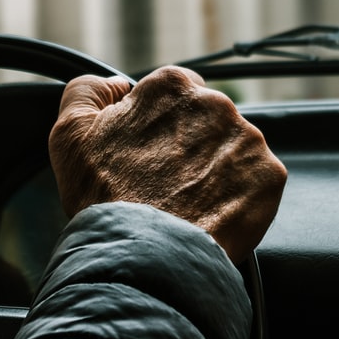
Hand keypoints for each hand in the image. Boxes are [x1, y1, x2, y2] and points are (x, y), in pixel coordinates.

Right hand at [49, 65, 286, 263]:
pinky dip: (237, 198)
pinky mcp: (268, 177)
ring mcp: (247, 141)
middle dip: (190, 147)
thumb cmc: (106, 198)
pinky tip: (211, 214)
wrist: (145, 255)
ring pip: (232, 151)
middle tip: (165, 184)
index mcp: (172, 87)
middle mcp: (216, 104)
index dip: (159, 125)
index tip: (150, 154)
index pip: (174, 94)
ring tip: (187, 203)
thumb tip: (115, 84)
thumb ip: (87, 91)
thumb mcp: (70, 134)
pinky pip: (255, 183)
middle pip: (206, 121)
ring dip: (215, 171)